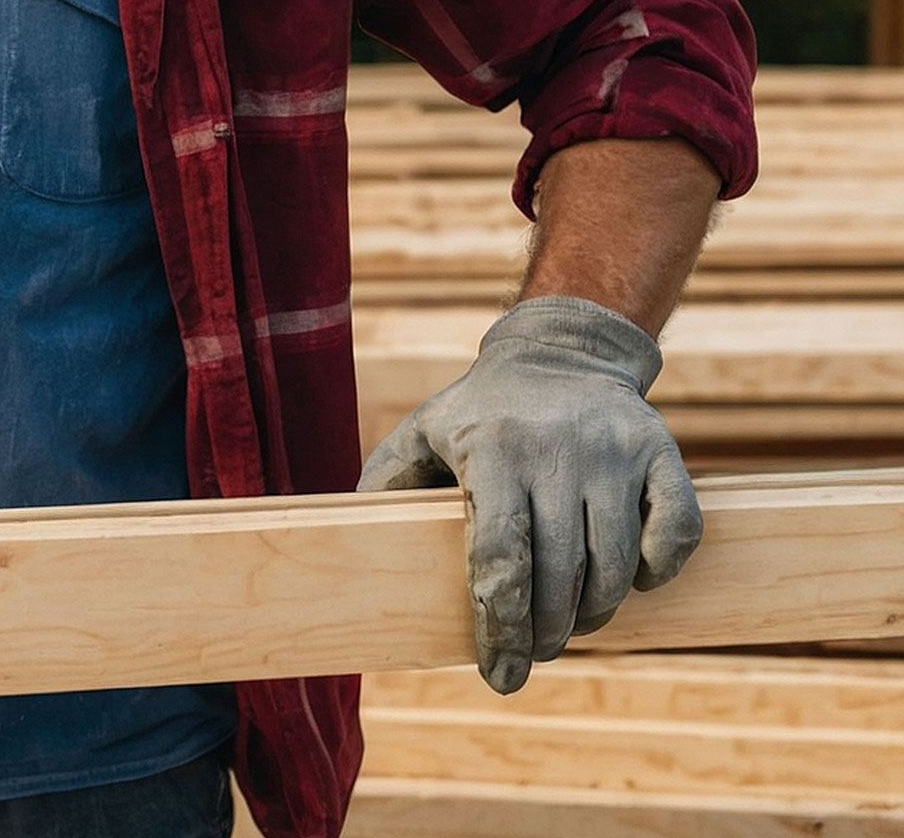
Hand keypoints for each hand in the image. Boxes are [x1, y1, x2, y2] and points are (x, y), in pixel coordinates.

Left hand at [357, 296, 700, 693]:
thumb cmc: (481, 411)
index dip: (501, 626)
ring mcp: (613, 451)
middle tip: (536, 653)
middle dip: (546, 633)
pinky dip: (656, 572)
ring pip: (615, 565)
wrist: (560, 352)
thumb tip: (350, 543)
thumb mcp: (424, 431)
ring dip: (595, 613)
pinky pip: (676, 535)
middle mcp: (556, 449)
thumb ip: (387, 482)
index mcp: (491, 449)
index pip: (498, 555)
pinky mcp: (662, 453)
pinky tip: (630, 577)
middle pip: (558, 573)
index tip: (499, 675)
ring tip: (572, 621)